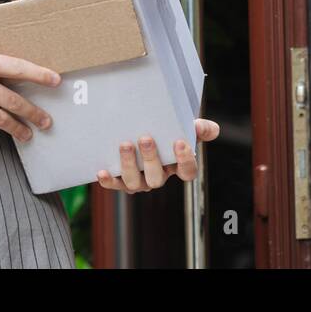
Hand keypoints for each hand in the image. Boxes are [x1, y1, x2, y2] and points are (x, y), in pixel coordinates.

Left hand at [96, 118, 220, 193]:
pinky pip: (114, 184)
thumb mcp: (184, 127)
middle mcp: (158, 177)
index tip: (180, 143)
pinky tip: (101, 171)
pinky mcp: (120, 180)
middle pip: (156, 177)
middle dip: (151, 159)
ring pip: (134, 182)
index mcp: (176, 166)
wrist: (139, 130)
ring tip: (125, 144)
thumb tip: (208, 129)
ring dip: (129, 165)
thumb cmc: (166, 131)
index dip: (185, 160)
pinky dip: (108, 181)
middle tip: (146, 138)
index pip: (187, 172)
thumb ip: (199, 128)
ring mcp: (139, 181)